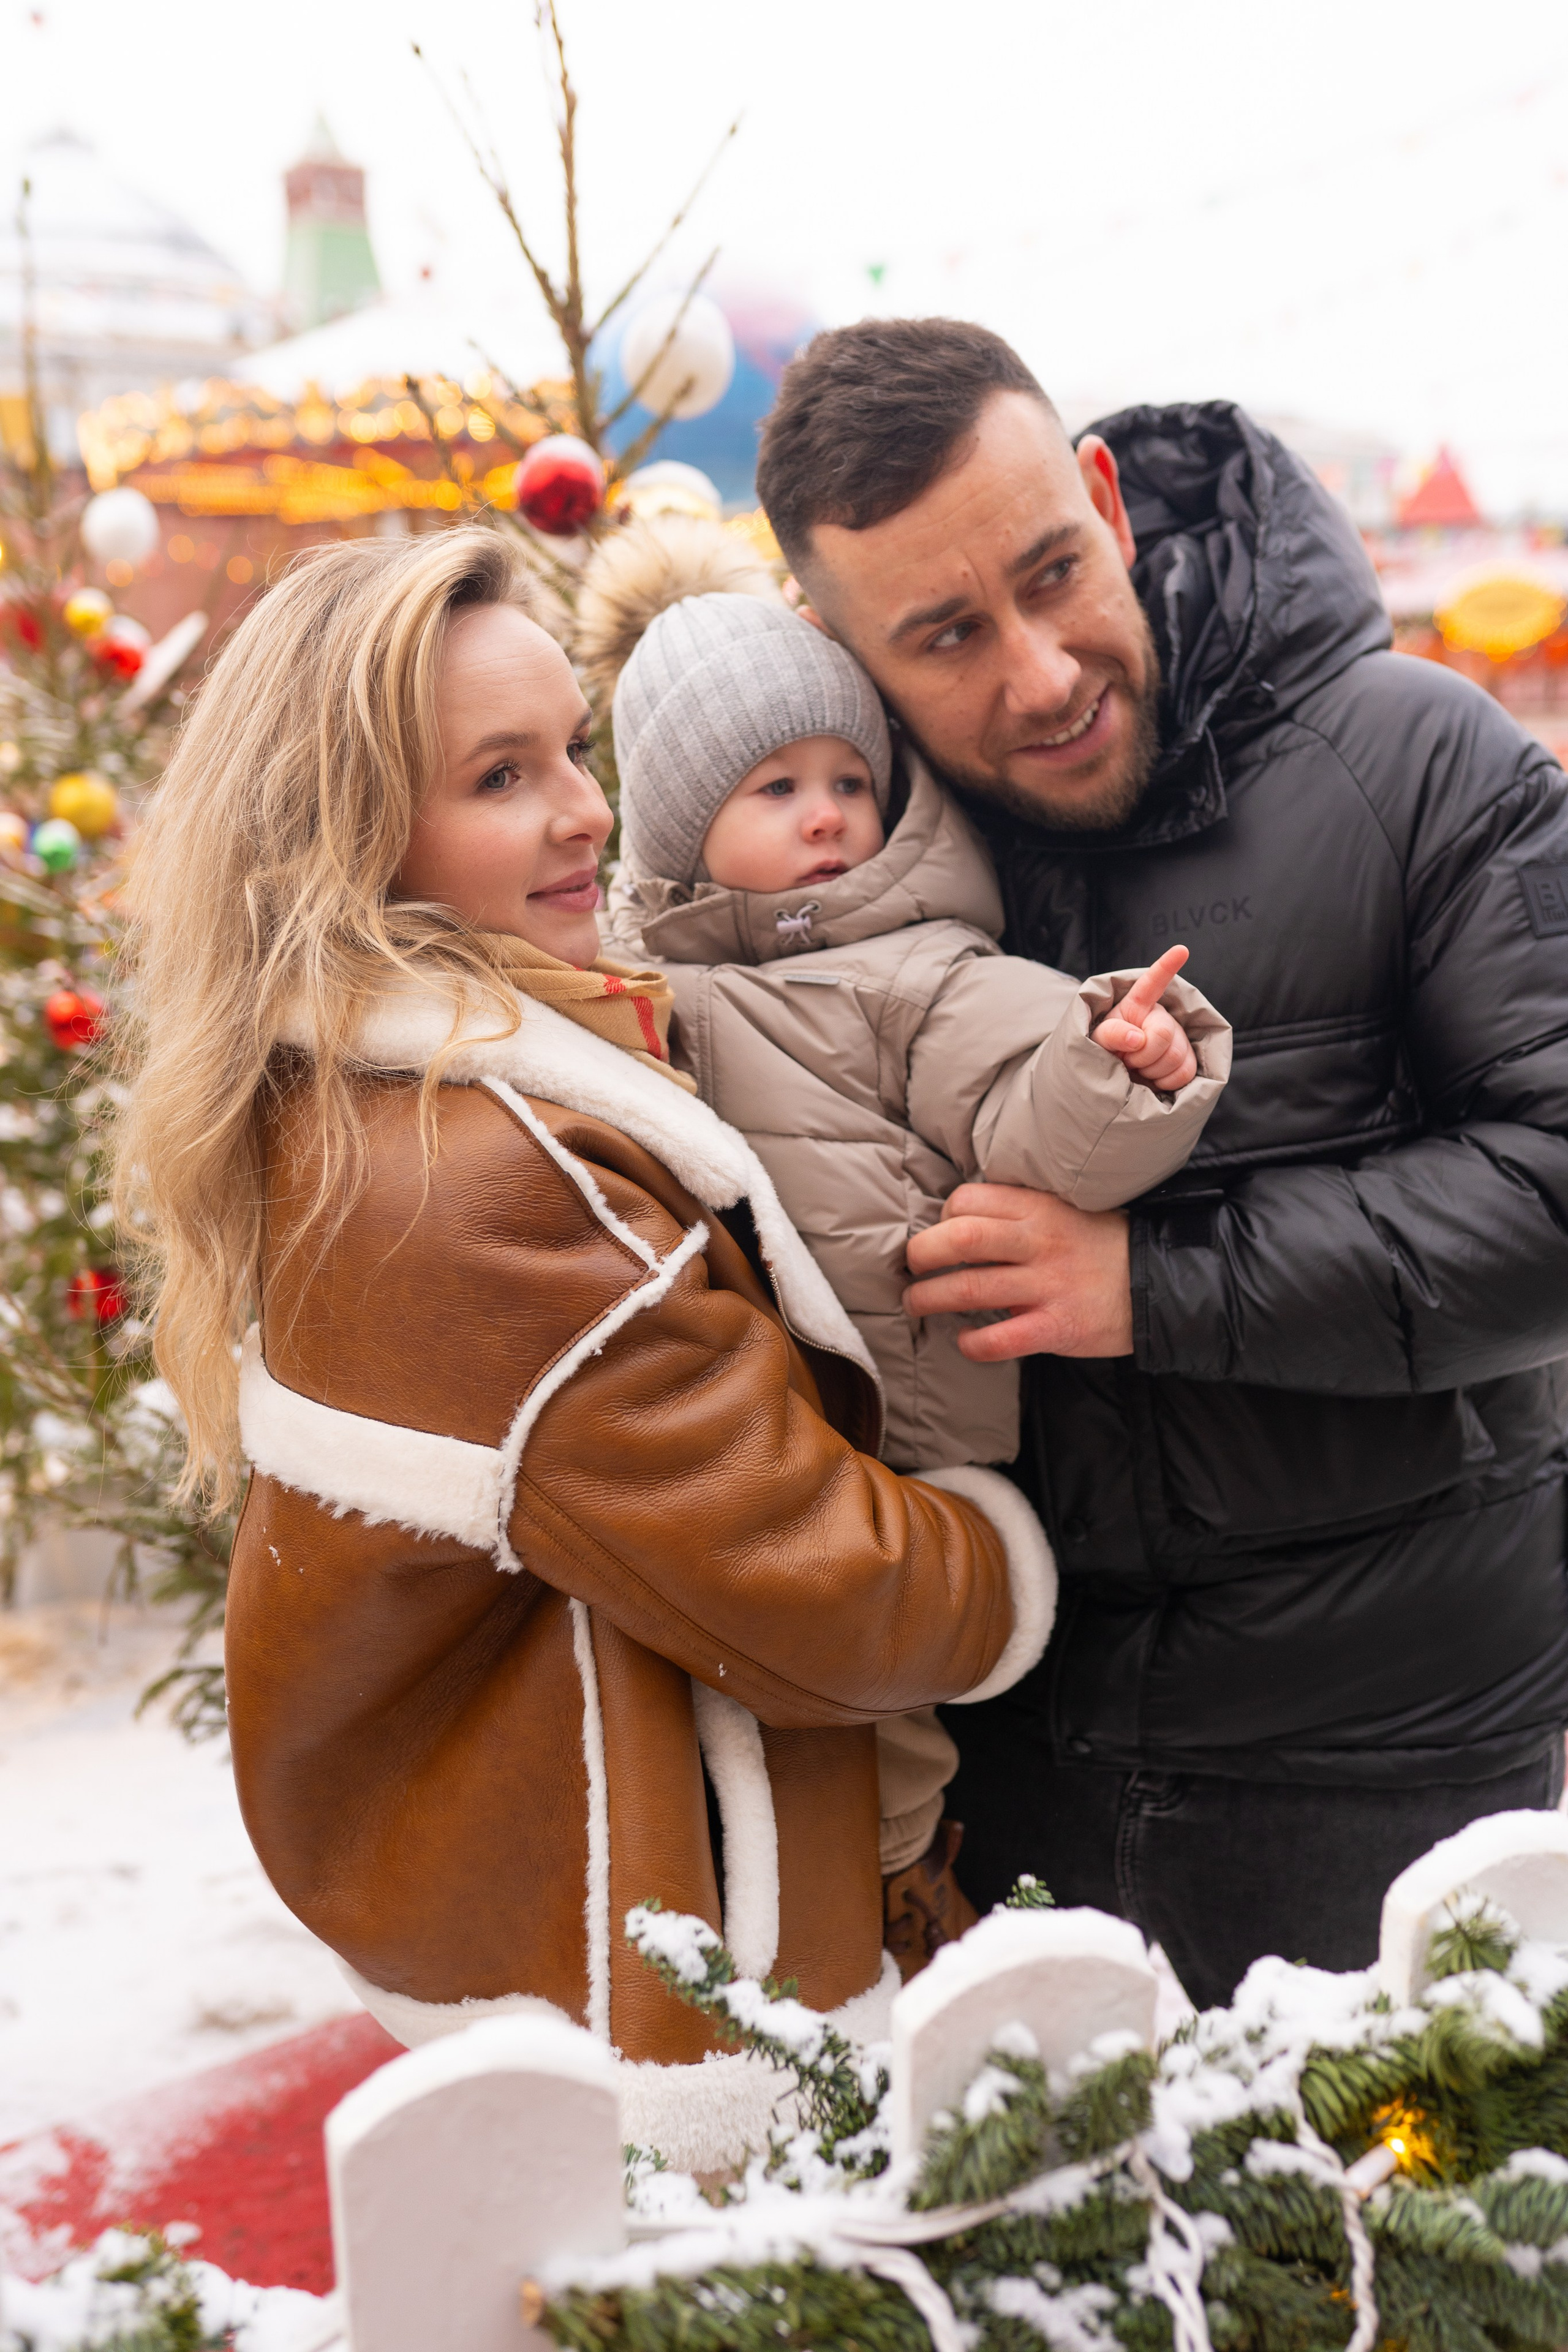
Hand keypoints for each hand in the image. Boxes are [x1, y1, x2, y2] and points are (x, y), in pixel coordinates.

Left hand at [903, 1183, 1133, 1361]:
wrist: (1161, 1283)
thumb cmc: (1103, 1246)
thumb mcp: (1066, 1209)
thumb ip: (1020, 1212)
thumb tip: (961, 1218)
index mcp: (1038, 1208)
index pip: (969, 1201)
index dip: (943, 1216)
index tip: (941, 1233)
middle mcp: (1039, 1243)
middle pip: (960, 1239)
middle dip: (921, 1254)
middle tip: (911, 1267)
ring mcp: (1049, 1286)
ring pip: (970, 1289)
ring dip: (929, 1299)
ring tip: (916, 1304)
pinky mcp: (1058, 1328)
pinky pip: (1001, 1339)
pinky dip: (973, 1343)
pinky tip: (965, 1341)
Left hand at [1093, 944, 1196, 1090]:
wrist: (1117, 1077)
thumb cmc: (1104, 1051)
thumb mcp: (1096, 1039)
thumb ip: (1111, 1034)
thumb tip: (1137, 1038)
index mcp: (1137, 1005)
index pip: (1152, 983)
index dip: (1167, 966)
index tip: (1181, 950)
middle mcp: (1161, 1017)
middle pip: (1164, 1034)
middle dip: (1142, 1055)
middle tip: (1127, 1060)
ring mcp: (1178, 1037)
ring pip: (1176, 1056)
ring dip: (1152, 1070)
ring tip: (1138, 1068)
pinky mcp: (1187, 1059)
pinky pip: (1185, 1071)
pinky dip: (1166, 1081)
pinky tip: (1153, 1078)